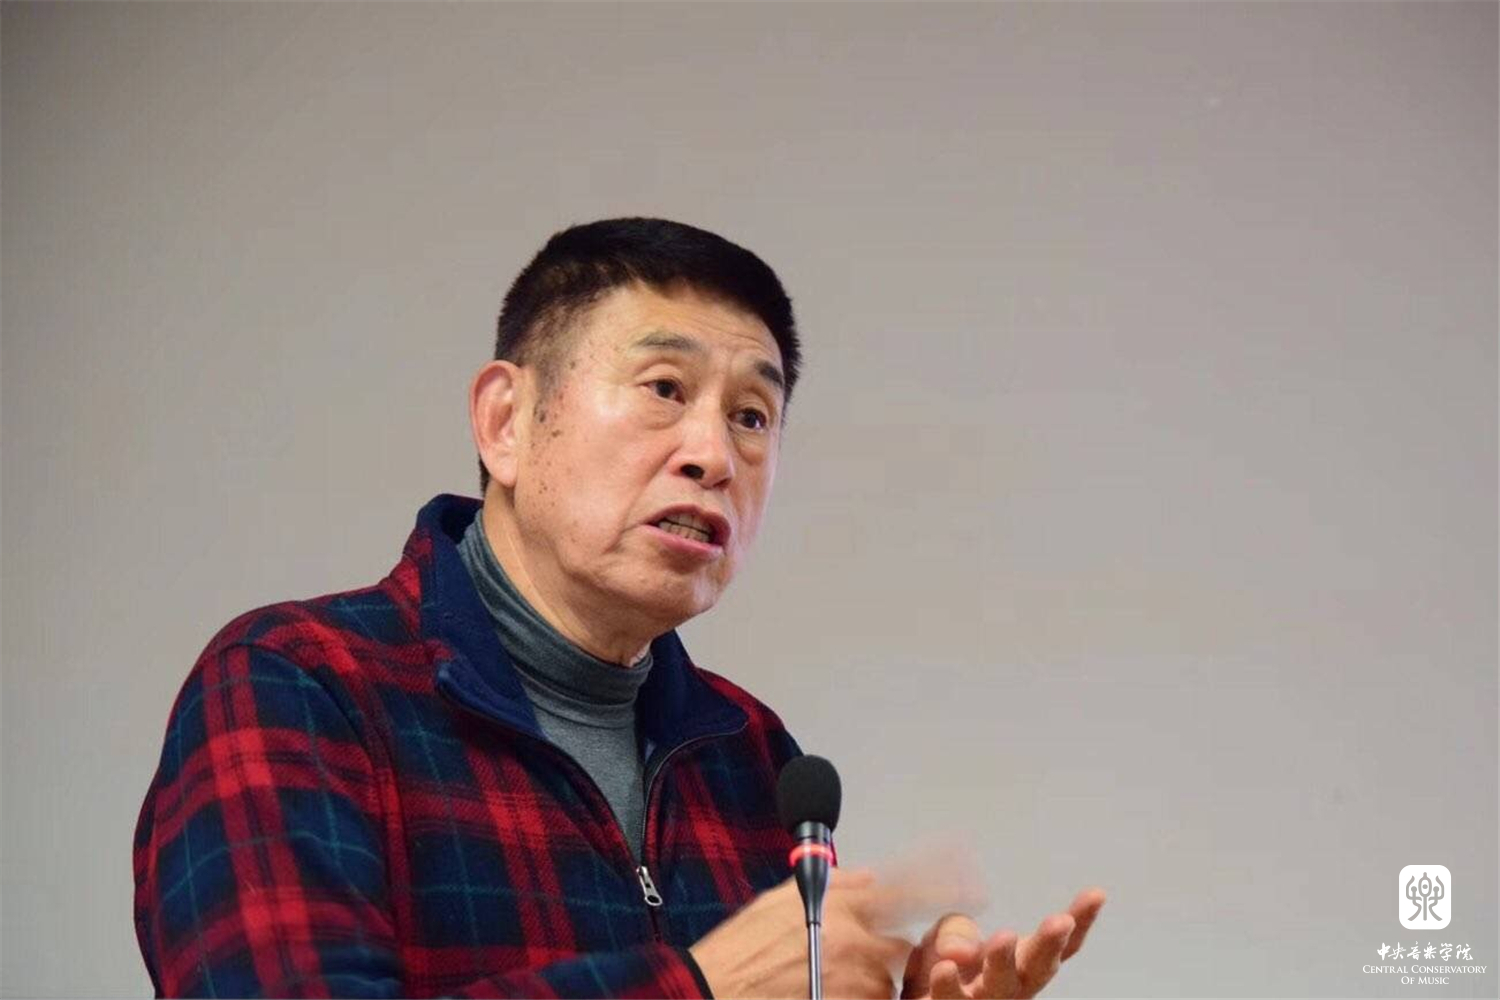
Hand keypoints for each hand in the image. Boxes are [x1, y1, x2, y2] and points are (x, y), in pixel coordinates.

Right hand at [689, 867, 913, 998]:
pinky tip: (831, 994)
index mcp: (836, 909)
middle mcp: (852, 944)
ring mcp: (852, 985)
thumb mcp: (777, 901)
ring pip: (887, 984)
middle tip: (861, 956)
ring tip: (838, 983)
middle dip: (888, 950)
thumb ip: (832, 886)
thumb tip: (866, 877)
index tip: (944, 889)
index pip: (900, 894)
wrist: (714, 993)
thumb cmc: (738, 950)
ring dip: (872, 984)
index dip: (927, 890)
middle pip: (902, 945)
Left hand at [899, 887, 1105, 998]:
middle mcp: (1011, 987)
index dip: (1081, 923)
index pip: (1058, 946)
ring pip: (998, 987)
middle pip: (1038, 968)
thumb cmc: (944, 966)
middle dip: (1050, 945)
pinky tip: (943, 968)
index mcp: (1020, 963)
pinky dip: (947, 987)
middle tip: (1060, 921)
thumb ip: (959, 933)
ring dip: (1001, 962)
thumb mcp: (952, 935)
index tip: (1097, 894)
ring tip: (1004, 936)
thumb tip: (959, 954)